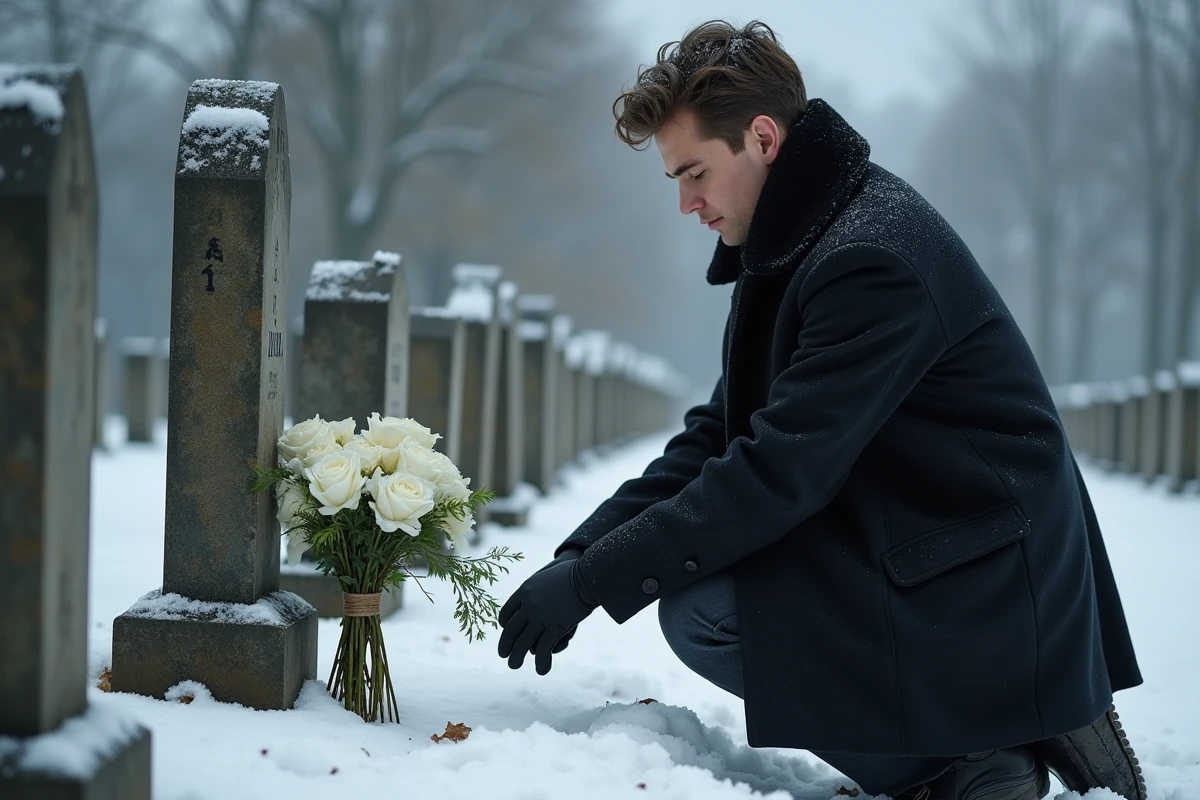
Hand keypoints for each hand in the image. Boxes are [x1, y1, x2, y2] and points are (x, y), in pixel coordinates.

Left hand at [497, 558, 597, 674]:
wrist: (587, 574)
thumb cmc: (571, 571)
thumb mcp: (547, 575)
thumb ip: (538, 586)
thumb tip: (536, 589)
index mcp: (524, 591)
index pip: (506, 613)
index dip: (505, 625)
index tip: (506, 631)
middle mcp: (528, 605)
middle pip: (511, 630)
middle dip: (505, 645)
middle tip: (503, 655)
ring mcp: (541, 618)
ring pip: (522, 643)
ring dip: (516, 657)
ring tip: (514, 665)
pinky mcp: (555, 628)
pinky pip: (543, 650)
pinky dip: (541, 662)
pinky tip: (541, 670)